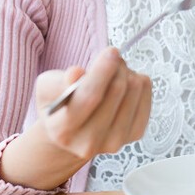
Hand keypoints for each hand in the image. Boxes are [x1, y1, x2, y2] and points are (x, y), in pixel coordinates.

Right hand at [34, 48, 151, 160]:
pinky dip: (138, 82)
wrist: (73, 132)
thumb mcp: (47, 88)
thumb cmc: (59, 103)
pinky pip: (146, 94)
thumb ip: (58, 82)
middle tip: (110, 57)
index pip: (89, 98)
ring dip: (127, 72)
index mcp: (62, 131)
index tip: (111, 51)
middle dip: (116, 65)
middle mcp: (89, 143)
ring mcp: (114, 142)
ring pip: (135, 90)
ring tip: (114, 73)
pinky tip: (124, 84)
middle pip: (117, 91)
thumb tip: (76, 73)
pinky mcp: (134, 135)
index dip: (102, 72)